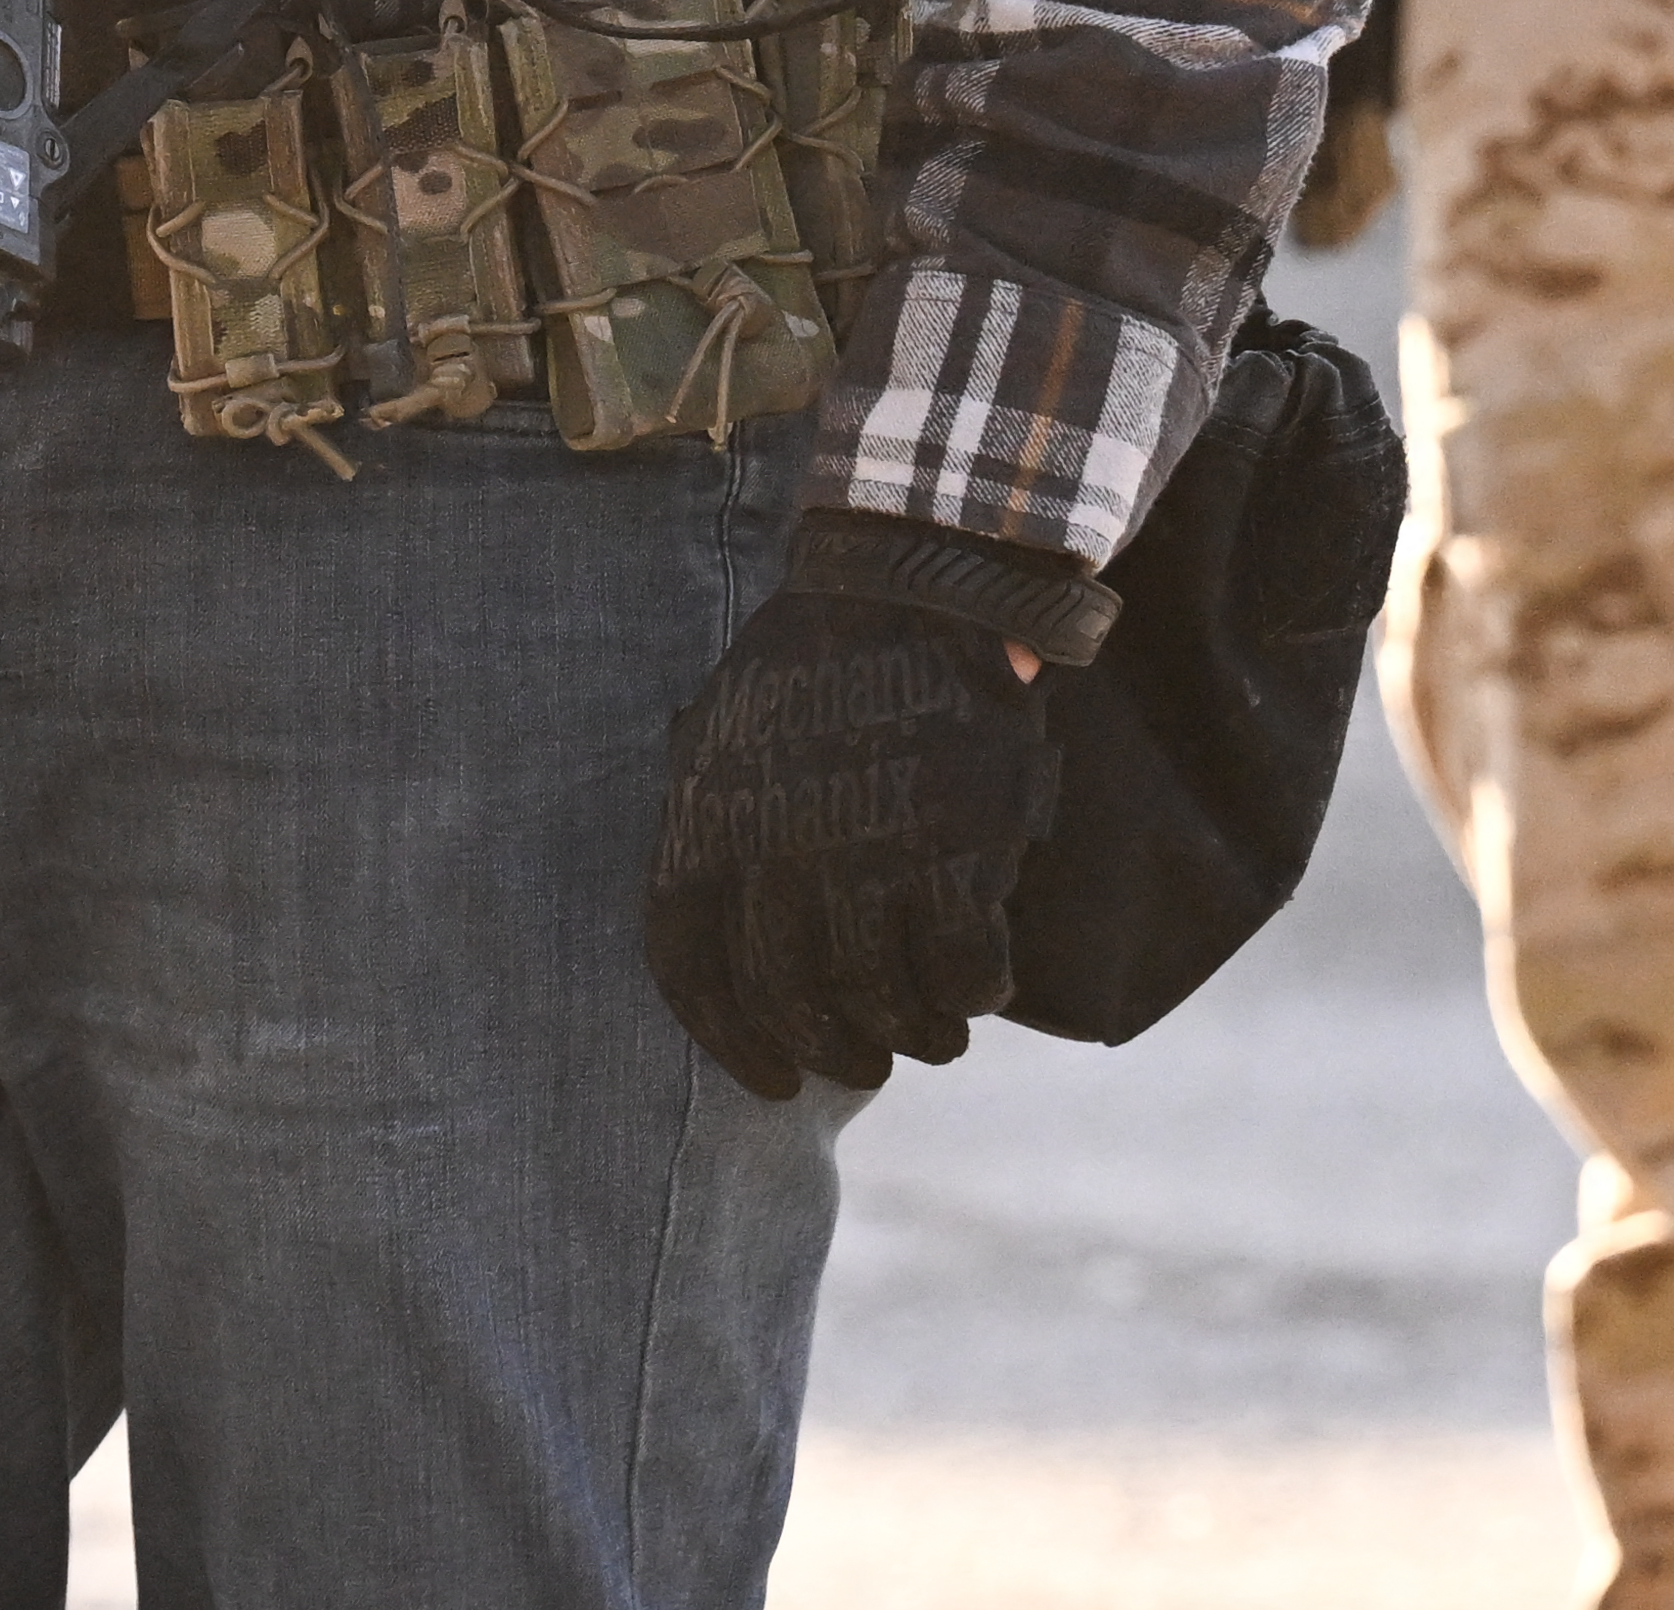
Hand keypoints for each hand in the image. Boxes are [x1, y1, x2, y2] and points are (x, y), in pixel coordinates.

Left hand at [642, 576, 1065, 1098]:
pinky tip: (979, 987)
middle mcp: (775, 858)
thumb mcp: (719, 737)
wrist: (915, 590)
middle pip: (794, 1005)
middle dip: (833, 1052)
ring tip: (933, 1036)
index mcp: (705, 829)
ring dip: (913, 1037)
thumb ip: (709, 834)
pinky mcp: (955, 855)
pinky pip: (963, 972)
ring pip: (883, 1005)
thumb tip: (715, 938)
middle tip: (864, 1061)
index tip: (774, 1082)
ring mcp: (865, 860)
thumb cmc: (815, 667)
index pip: (694, 976)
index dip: (734, 1046)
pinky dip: (974, 995)